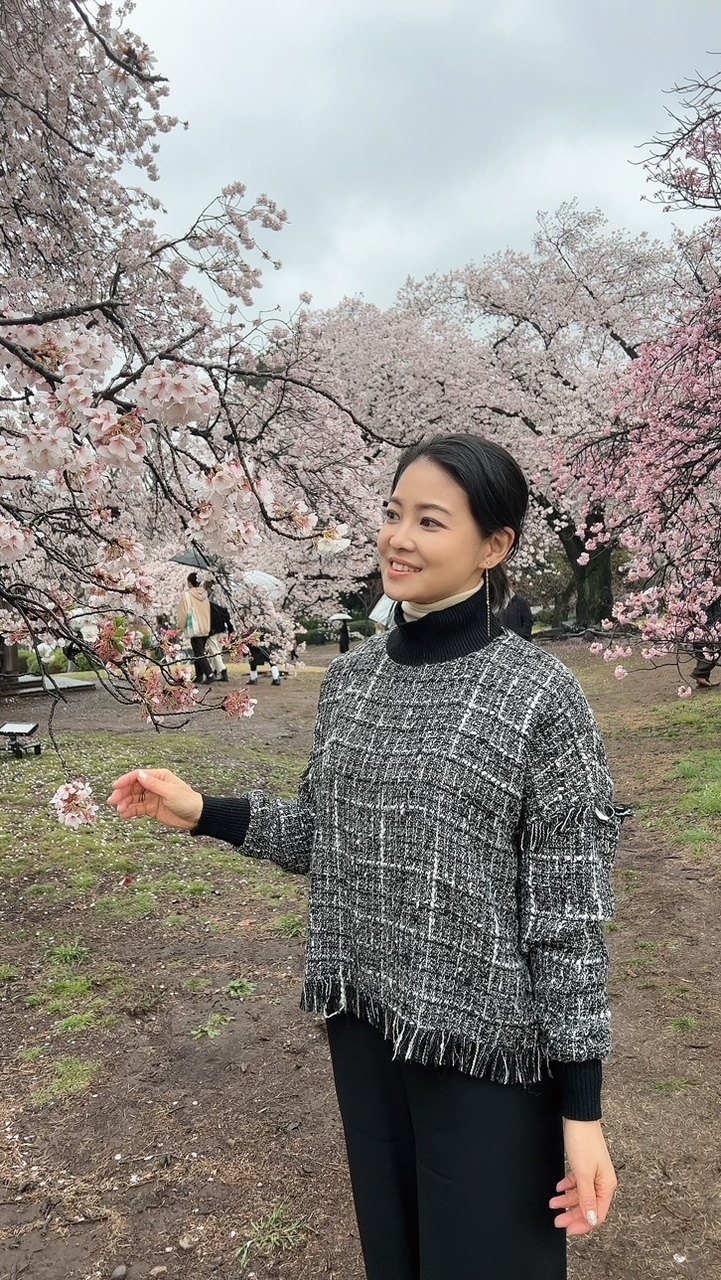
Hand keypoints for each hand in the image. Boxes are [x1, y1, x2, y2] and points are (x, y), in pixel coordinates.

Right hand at [107, 768, 203, 830]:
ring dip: (124, 803)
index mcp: (159, 777)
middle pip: (132, 787)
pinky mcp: (151, 808)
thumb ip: (154, 784)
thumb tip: (139, 775)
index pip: (138, 776)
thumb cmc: (188, 801)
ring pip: (133, 798)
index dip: (125, 780)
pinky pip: (137, 809)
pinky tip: (124, 815)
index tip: (115, 786)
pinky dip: (130, 811)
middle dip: (122, 793)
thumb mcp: (171, 792)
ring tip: (119, 810)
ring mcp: (151, 797)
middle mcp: (154, 785)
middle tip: (113, 801)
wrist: (196, 817)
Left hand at [550, 1118, 616, 1235]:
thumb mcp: (583, 1174)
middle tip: (557, 1220)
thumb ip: (587, 1198)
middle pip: (588, 1206)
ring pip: (581, 1195)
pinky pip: (577, 1183)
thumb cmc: (583, 1141)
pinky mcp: (585, 1165)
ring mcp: (594, 1173)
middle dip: (572, 1214)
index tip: (568, 1229)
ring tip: (553, 1202)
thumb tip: (592, 1219)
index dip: (582, 1224)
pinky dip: (568, 1187)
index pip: (597, 1214)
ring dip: (567, 1200)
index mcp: (607, 1186)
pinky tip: (559, 1188)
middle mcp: (603, 1182)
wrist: (579, 1117)